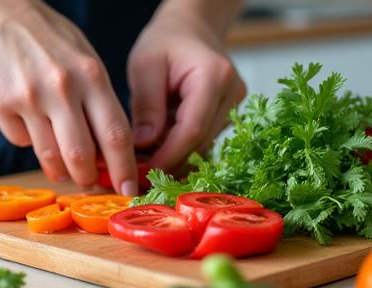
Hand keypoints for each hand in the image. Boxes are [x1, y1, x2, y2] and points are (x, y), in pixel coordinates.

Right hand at [0, 0, 137, 194]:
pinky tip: (31, 123)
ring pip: (49, 156)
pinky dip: (29, 141)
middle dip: (89, 178)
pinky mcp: (0, 104)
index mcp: (91, 76)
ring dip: (60, 171)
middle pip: (82, 154)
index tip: (128, 189)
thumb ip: (99, 102)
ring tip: (64, 170)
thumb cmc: (50, 41)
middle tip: (91, 182)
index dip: (124, 168)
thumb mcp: (86, 61)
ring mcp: (28, 97)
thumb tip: (110, 150)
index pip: (116, 134)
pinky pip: (21, 141)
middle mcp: (61, 87)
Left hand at [127, 7, 245, 170]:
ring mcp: (234, 106)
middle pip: (200, 143)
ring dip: (174, 156)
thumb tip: (144, 146)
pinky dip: (181, 149)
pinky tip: (159, 149)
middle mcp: (232, 94)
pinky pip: (204, 141)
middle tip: (137, 174)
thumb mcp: (145, 66)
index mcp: (214, 77)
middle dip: (168, 161)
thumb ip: (146, 106)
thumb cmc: (165, 42)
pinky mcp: (228, 116)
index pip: (192, 129)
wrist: (190, 30)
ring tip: (144, 158)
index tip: (142, 172)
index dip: (167, 156)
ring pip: (202, 146)